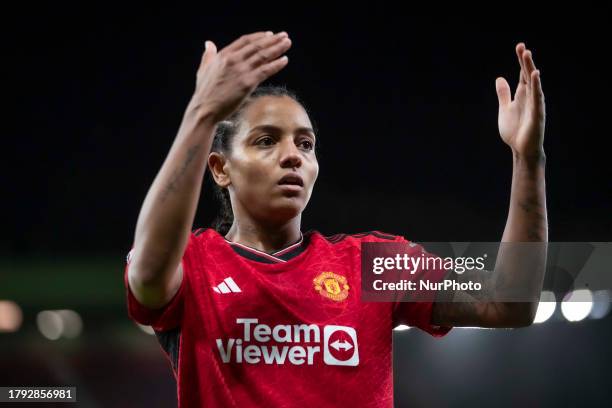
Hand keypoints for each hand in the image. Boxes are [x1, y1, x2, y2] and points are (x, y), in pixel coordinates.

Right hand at [189, 31, 291, 122]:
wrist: (205, 109)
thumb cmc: (204, 92)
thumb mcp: (204, 69)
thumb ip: (208, 55)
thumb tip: (209, 43)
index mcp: (223, 55)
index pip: (245, 41)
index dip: (259, 37)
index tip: (269, 34)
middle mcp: (233, 59)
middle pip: (257, 46)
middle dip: (272, 40)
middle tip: (284, 36)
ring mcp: (241, 70)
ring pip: (263, 56)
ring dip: (277, 48)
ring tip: (287, 43)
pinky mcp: (248, 83)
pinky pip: (266, 70)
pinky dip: (276, 64)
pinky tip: (285, 60)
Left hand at [495, 43, 545, 159]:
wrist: (521, 150)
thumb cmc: (515, 131)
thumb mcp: (504, 109)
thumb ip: (503, 94)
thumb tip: (499, 78)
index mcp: (522, 95)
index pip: (522, 74)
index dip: (521, 61)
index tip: (519, 47)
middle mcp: (530, 97)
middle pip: (528, 75)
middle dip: (525, 61)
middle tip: (522, 47)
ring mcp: (535, 104)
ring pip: (533, 83)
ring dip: (530, 69)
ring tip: (527, 55)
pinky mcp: (537, 114)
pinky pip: (537, 97)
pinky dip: (536, 86)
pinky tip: (534, 75)